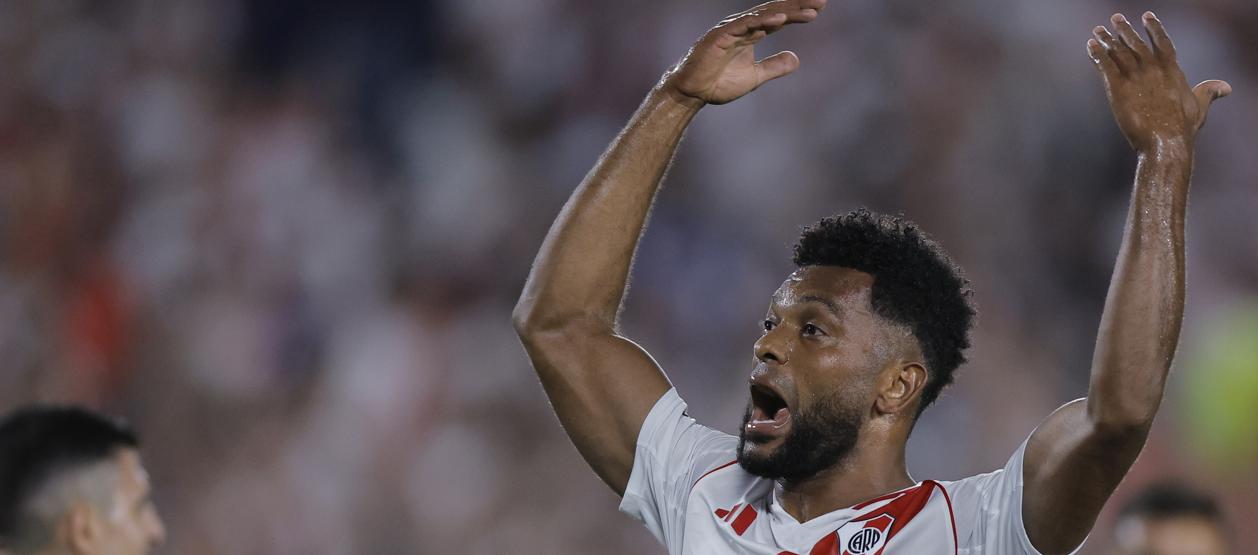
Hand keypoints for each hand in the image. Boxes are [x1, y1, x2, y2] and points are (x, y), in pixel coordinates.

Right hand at [659, 0, 826, 107]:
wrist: (693, 93)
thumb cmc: (718, 83)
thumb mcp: (754, 77)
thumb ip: (774, 67)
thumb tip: (796, 59)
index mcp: (751, 33)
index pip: (778, 18)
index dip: (798, 12)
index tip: (820, 8)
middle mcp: (743, 27)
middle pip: (775, 11)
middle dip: (798, 5)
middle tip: (822, 0)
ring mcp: (731, 29)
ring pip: (763, 15)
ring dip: (787, 12)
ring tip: (810, 10)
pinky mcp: (720, 36)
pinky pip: (744, 26)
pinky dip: (762, 21)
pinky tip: (781, 19)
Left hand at [1087, 12, 1230, 152]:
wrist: (1165, 141)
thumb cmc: (1183, 128)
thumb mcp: (1200, 106)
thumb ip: (1208, 92)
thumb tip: (1225, 88)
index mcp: (1171, 71)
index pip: (1162, 42)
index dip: (1154, 28)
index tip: (1147, 15)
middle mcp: (1152, 70)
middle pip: (1136, 43)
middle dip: (1125, 29)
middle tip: (1115, 17)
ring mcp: (1135, 78)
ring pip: (1118, 52)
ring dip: (1107, 39)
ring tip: (1098, 30)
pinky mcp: (1118, 89)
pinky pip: (1105, 66)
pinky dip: (1097, 54)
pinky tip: (1090, 46)